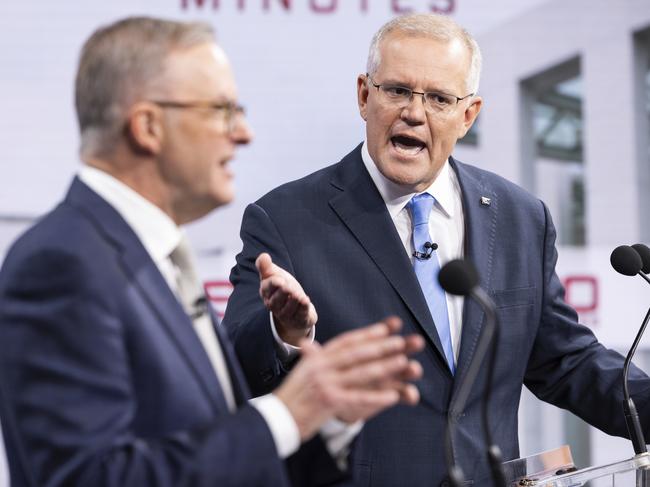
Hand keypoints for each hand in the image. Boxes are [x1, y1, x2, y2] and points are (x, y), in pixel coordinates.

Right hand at [256, 253, 316, 344]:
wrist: (295, 307)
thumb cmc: (282, 288)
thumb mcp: (275, 275)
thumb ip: (267, 266)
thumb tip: (263, 256)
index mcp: (266, 292)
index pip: (267, 287)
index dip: (273, 284)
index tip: (280, 280)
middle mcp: (273, 304)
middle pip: (277, 300)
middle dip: (284, 293)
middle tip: (289, 287)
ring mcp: (285, 314)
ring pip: (288, 308)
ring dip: (294, 301)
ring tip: (299, 295)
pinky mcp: (298, 319)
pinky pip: (299, 315)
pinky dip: (303, 308)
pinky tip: (306, 301)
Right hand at [274, 316, 423, 440]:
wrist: (275, 420)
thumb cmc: (290, 397)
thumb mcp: (300, 372)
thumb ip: (310, 358)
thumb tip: (307, 344)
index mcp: (316, 359)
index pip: (345, 342)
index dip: (366, 334)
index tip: (385, 329)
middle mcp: (321, 368)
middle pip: (356, 354)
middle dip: (381, 347)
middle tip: (401, 342)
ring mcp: (325, 384)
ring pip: (360, 373)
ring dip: (384, 367)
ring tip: (404, 362)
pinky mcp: (329, 402)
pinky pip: (358, 398)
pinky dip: (376, 397)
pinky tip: (393, 396)